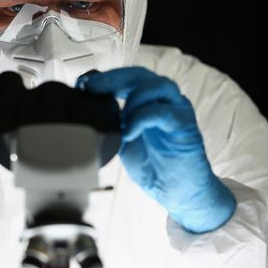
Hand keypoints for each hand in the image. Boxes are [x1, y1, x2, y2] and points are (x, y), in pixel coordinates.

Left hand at [76, 67, 235, 232]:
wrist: (178, 192)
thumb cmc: (153, 167)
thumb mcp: (122, 142)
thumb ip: (111, 124)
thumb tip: (88, 112)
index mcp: (150, 102)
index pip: (129, 78)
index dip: (106, 78)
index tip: (82, 84)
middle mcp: (165, 101)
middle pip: (141, 74)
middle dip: (113, 78)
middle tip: (91, 87)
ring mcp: (177, 111)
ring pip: (158, 84)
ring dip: (132, 97)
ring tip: (120, 119)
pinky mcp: (185, 126)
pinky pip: (162, 112)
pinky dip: (141, 118)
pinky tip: (129, 134)